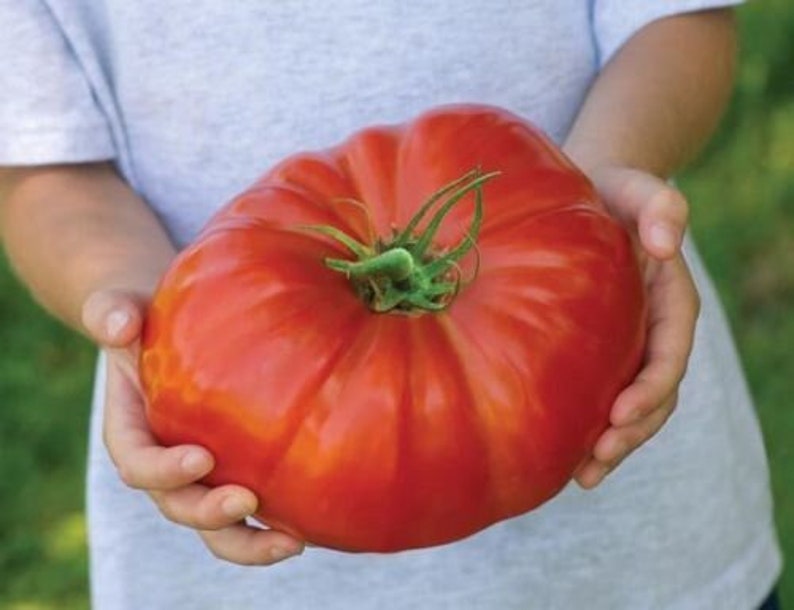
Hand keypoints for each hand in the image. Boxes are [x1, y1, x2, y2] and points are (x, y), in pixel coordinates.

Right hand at [82, 289, 304, 564]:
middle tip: (245, 501)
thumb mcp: (124, 308)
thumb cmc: (149, 319)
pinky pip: (252, 509)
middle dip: (209, 513)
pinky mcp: (236, 471)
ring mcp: (201, 474)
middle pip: (178, 506)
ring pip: (217, 526)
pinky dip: (276, 524)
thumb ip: (111, 313)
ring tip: (292, 542)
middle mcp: (164, 463)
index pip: (136, 462)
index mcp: (132, 430)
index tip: (200, 457)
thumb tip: (117, 325)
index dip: (162, 469)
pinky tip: (311, 524)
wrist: (173, 329)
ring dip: (250, 541)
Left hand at [573, 167, 700, 487]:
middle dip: (630, 433)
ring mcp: (626, 346)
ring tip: (581, 476)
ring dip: (611, 444)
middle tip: (594, 462)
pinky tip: (560, 454)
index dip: (651, 387)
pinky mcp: (596, 353)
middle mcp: (652, 331)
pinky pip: (599, 396)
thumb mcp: (636, 188)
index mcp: (669, 301)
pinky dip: (586, 428)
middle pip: (654, 395)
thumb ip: (661, 205)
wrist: (585, 196)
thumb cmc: (609, 191)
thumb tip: (667, 243)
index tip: (620, 412)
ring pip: (630, 407)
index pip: (670, 353)